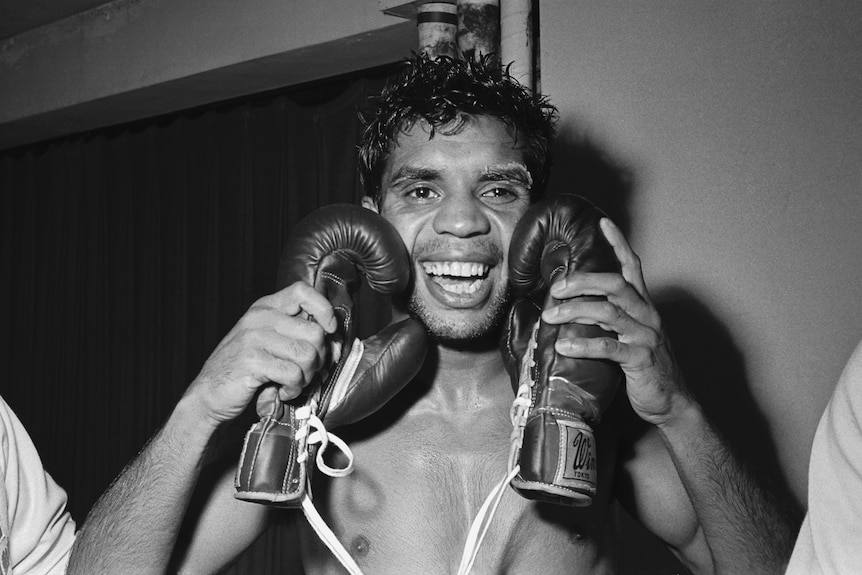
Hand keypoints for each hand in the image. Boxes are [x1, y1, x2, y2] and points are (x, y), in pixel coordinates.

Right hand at [183, 281, 337, 427]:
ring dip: (307, 376)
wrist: (209, 394)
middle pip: (314, 332)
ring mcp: (254, 338)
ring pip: (307, 355)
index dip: (324, 310)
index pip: (303, 292)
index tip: (329, 331)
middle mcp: (260, 317)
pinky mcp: (252, 361)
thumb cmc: (246, 368)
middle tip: (306, 371)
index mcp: (266, 307)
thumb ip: (297, 334)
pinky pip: (293, 374)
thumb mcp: (269, 340)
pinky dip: (294, 389)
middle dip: (319, 358)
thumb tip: (335, 341)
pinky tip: (282, 391)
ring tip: (293, 383)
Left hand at [540, 218, 692, 426]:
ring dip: (574, 312)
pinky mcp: (641, 359)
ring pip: (608, 312)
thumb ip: (609, 319)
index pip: (633, 267)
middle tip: (556, 287)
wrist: (671, 401)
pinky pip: (609, 347)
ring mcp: (646, 336)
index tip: (604, 223)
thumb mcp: (628, 335)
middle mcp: (647, 315)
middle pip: (615, 284)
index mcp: (644, 306)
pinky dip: (583, 345)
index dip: (619, 244)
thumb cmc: (645, 367)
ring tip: (550, 317)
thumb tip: (574, 307)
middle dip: (583, 281)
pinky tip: (564, 346)